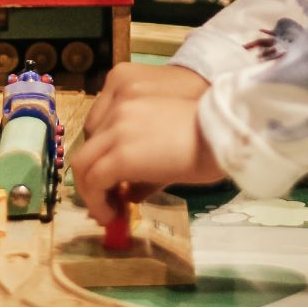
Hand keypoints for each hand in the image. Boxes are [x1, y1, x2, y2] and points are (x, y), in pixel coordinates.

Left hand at [72, 69, 223, 223]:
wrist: (224, 134)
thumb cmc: (208, 136)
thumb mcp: (168, 141)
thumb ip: (143, 162)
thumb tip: (127, 194)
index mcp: (127, 90)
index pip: (96, 130)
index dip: (99, 159)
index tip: (111, 182)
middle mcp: (116, 105)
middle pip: (86, 147)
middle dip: (90, 180)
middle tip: (104, 203)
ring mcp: (116, 129)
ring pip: (83, 165)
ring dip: (90, 194)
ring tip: (107, 214)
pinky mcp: (120, 155)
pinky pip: (94, 181)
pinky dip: (97, 202)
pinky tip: (112, 216)